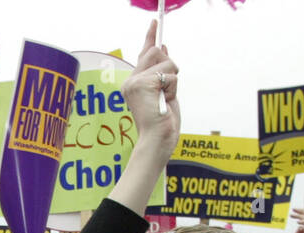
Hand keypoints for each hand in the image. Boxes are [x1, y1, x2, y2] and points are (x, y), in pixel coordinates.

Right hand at [121, 22, 179, 156]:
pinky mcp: (143, 83)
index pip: (144, 54)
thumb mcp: (163, 92)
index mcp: (133, 83)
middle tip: (165, 91)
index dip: (150, 36)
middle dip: (169, 67)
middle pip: (157, 52)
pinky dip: (173, 87)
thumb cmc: (161, 122)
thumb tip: (164, 47)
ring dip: (173, 80)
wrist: (157, 139)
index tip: (155, 21)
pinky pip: (170, 74)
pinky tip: (164, 101)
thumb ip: (161, 71)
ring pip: (167, 62)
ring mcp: (135, 82)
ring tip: (164, 99)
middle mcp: (130, 81)